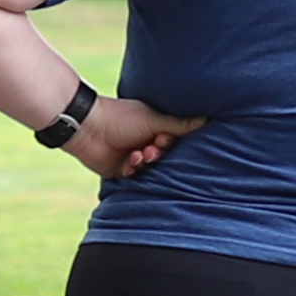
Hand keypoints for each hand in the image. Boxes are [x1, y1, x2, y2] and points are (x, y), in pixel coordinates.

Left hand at [72, 96, 199, 179]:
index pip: (172, 139)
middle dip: (159, 153)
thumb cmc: (122, 118)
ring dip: (147, 162)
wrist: (89, 129)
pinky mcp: (120, 170)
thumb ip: (180, 125)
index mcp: (152, 125)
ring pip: (150, 167)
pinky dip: (134, 169)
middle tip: (153, 148)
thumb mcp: (154, 120)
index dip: (171, 142)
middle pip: (163, 155)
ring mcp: (132, 156)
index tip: (165, 139)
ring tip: (140, 154)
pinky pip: (135, 176)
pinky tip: (130, 161)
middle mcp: (143, 141)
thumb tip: (206, 120)